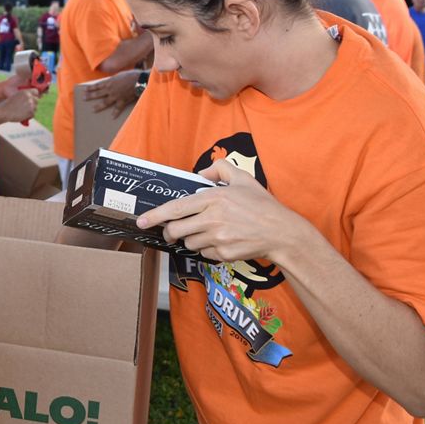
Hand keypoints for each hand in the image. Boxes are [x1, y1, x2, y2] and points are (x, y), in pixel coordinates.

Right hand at [0, 88, 38, 123]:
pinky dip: (29, 116)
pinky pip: (33, 114)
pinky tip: (22, 115)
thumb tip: (34, 97)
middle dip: (33, 103)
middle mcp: (29, 97)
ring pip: (35, 108)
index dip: (34, 95)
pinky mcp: (31, 112)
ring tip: (22, 111)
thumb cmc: (9, 104)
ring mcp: (31, 105)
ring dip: (30, 110)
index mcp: (26, 92)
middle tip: (25, 107)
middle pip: (37, 100)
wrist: (4, 112)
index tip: (32, 98)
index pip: (36, 91)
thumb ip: (25, 95)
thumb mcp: (17, 95)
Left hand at [82, 69, 140, 114]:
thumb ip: (112, 80)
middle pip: (98, 93)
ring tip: (93, 109)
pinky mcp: (122, 100)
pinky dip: (115, 113)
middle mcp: (110, 89)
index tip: (84, 90)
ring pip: (105, 102)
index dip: (90, 88)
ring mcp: (116, 96)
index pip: (97, 85)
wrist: (139, 79)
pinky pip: (118, 108)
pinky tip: (112, 117)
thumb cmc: (130, 75)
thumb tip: (108, 82)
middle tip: (83, 98)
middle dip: (90, 96)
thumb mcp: (118, 75)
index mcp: (109, 82)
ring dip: (98, 106)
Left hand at [136, 159, 323, 264]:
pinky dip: (206, 248)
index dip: (155, 216)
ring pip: (188, 243)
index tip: (141, 221)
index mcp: (214, 199)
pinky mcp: (223, 254)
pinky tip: (220, 241)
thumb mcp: (243, 179)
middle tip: (172, 230)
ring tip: (207, 232)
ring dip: (191, 239)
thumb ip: (220, 169)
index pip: (176, 208)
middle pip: (176, 230)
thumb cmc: (263, 206)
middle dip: (169, 231)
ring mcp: (218, 238)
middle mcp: (213, 219)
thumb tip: (201, 173)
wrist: (283, 233)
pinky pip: (203, 253)